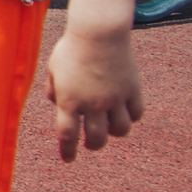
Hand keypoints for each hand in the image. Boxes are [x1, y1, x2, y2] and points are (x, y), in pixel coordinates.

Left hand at [46, 20, 143, 160]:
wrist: (99, 32)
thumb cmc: (72, 48)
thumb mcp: (54, 68)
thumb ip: (54, 89)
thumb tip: (57, 103)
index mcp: (69, 100)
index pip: (67, 135)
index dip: (68, 151)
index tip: (69, 160)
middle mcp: (93, 104)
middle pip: (97, 138)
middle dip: (93, 145)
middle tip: (91, 143)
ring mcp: (115, 98)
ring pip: (120, 131)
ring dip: (114, 133)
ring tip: (109, 128)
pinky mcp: (132, 90)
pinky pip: (136, 114)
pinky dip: (131, 117)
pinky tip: (126, 113)